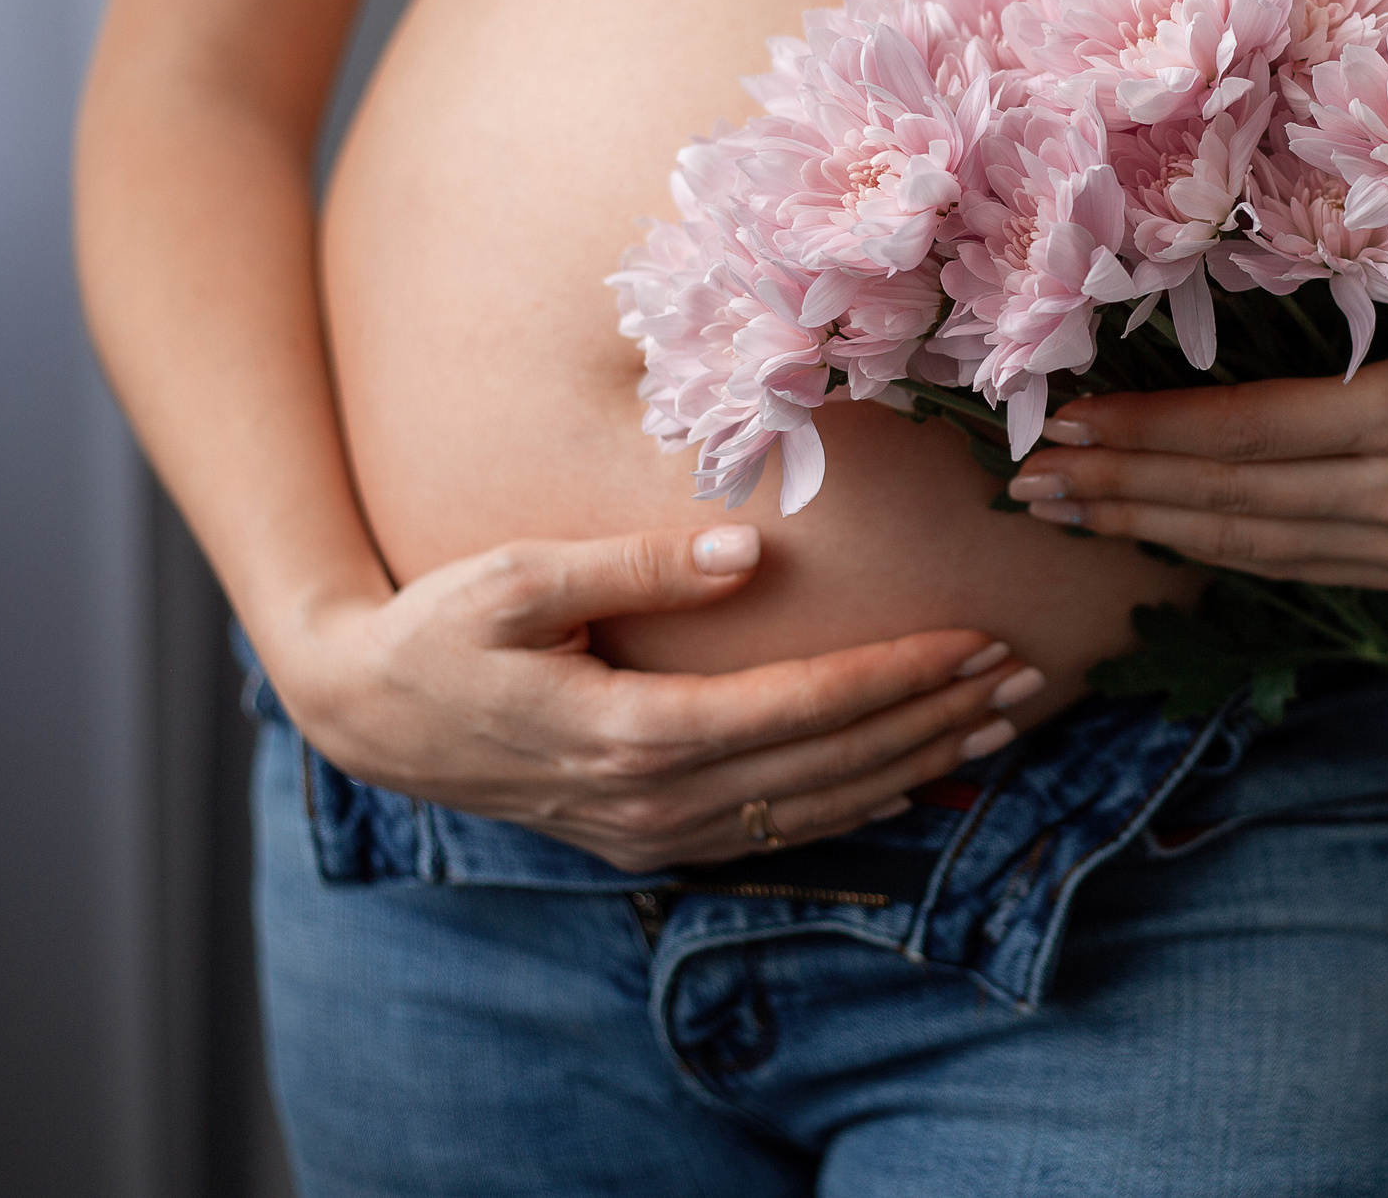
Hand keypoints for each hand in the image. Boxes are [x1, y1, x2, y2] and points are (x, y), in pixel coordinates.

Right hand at [268, 525, 1034, 871]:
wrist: (365, 715)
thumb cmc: (438, 627)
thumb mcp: (520, 577)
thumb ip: (638, 564)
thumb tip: (753, 548)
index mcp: (633, 732)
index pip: (803, 708)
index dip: (899, 675)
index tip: (975, 637)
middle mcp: (653, 799)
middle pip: (830, 765)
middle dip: (934, 718)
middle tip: (1021, 674)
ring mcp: (650, 831)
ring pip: (815, 810)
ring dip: (914, 768)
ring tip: (997, 725)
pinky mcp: (644, 839)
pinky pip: (774, 834)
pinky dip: (854, 810)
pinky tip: (914, 784)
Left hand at [1007, 254, 1387, 592]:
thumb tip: (1309, 127)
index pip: (1250, 436)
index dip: (1148, 437)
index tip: (1062, 423)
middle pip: (1235, 504)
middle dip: (1121, 493)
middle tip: (1024, 481)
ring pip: (1259, 550)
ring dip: (1154, 531)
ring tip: (1065, 512)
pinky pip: (1303, 568)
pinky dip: (1223, 550)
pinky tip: (1157, 529)